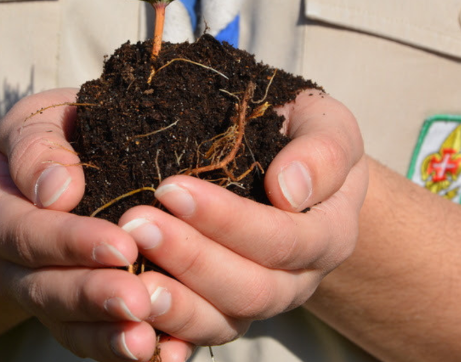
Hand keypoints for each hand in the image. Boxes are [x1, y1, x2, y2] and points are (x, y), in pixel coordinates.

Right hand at [0, 89, 191, 361]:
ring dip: (108, 337)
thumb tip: (57, 190)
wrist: (48, 172)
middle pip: (45, 290)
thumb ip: (38, 146)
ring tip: (147, 341)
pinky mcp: (74, 318)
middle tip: (138, 300)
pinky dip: (124, 352)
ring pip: (69, 327)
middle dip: (93, 297)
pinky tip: (167, 355)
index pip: (26, 234)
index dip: (71, 243)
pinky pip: (94, 343)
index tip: (121, 246)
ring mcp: (41, 298)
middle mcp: (10, 268)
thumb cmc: (50, 138)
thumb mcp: (33, 121)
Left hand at [117, 90, 367, 345]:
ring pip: (223, 322)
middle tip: (136, 225)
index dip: (227, 220)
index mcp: (329, 235)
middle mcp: (299, 280)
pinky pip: (198, 334)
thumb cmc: (306, 136)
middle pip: (251, 290)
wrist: (298, 170)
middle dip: (191, 259)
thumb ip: (322, 153)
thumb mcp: (327, 125)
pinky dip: (167, 334)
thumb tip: (289, 190)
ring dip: (175, 303)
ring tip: (131, 278)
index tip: (171, 188)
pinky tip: (133, 319)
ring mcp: (261, 303)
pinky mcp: (225, 313)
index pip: (282, 239)